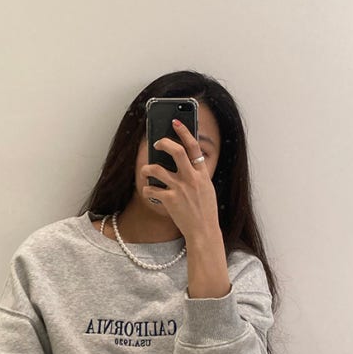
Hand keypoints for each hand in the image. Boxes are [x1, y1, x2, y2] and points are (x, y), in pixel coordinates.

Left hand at [138, 119, 219, 240]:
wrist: (203, 232)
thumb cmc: (205, 211)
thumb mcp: (207, 188)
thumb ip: (196, 174)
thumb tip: (183, 162)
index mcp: (202, 174)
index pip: (194, 147)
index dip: (184, 131)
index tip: (176, 122)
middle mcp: (192, 178)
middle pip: (176, 151)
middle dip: (164, 143)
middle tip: (156, 143)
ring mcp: (180, 189)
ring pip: (157, 169)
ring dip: (147, 168)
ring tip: (146, 171)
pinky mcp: (170, 200)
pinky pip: (152, 189)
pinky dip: (147, 190)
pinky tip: (149, 192)